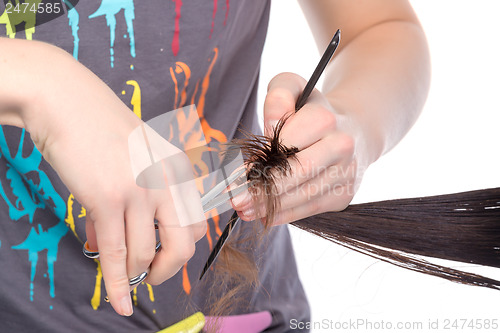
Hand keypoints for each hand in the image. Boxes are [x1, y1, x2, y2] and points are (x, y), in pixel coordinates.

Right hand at [25, 47, 205, 315]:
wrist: (66, 100)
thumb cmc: (102, 126)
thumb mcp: (142, 155)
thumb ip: (149, 191)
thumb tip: (140, 234)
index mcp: (181, 168)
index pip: (199, 223)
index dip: (183, 248)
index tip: (166, 257)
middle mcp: (168, 181)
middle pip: (185, 245)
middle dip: (169, 270)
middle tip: (153, 277)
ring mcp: (139, 190)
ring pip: (147, 254)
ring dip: (136, 273)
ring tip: (125, 274)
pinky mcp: (107, 200)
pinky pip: (116, 253)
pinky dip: (118, 282)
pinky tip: (117, 301)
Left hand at [232, 72, 365, 224]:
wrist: (353, 130)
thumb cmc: (311, 110)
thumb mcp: (293, 88)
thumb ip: (278, 97)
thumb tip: (269, 128)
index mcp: (326, 118)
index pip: (287, 143)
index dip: (260, 160)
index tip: (237, 173)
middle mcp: (342, 146)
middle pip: (298, 172)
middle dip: (263, 188)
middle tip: (235, 199)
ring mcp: (346, 173)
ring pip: (304, 195)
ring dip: (270, 207)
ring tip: (244, 210)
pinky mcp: (344, 194)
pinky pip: (311, 209)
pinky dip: (285, 215)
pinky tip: (264, 216)